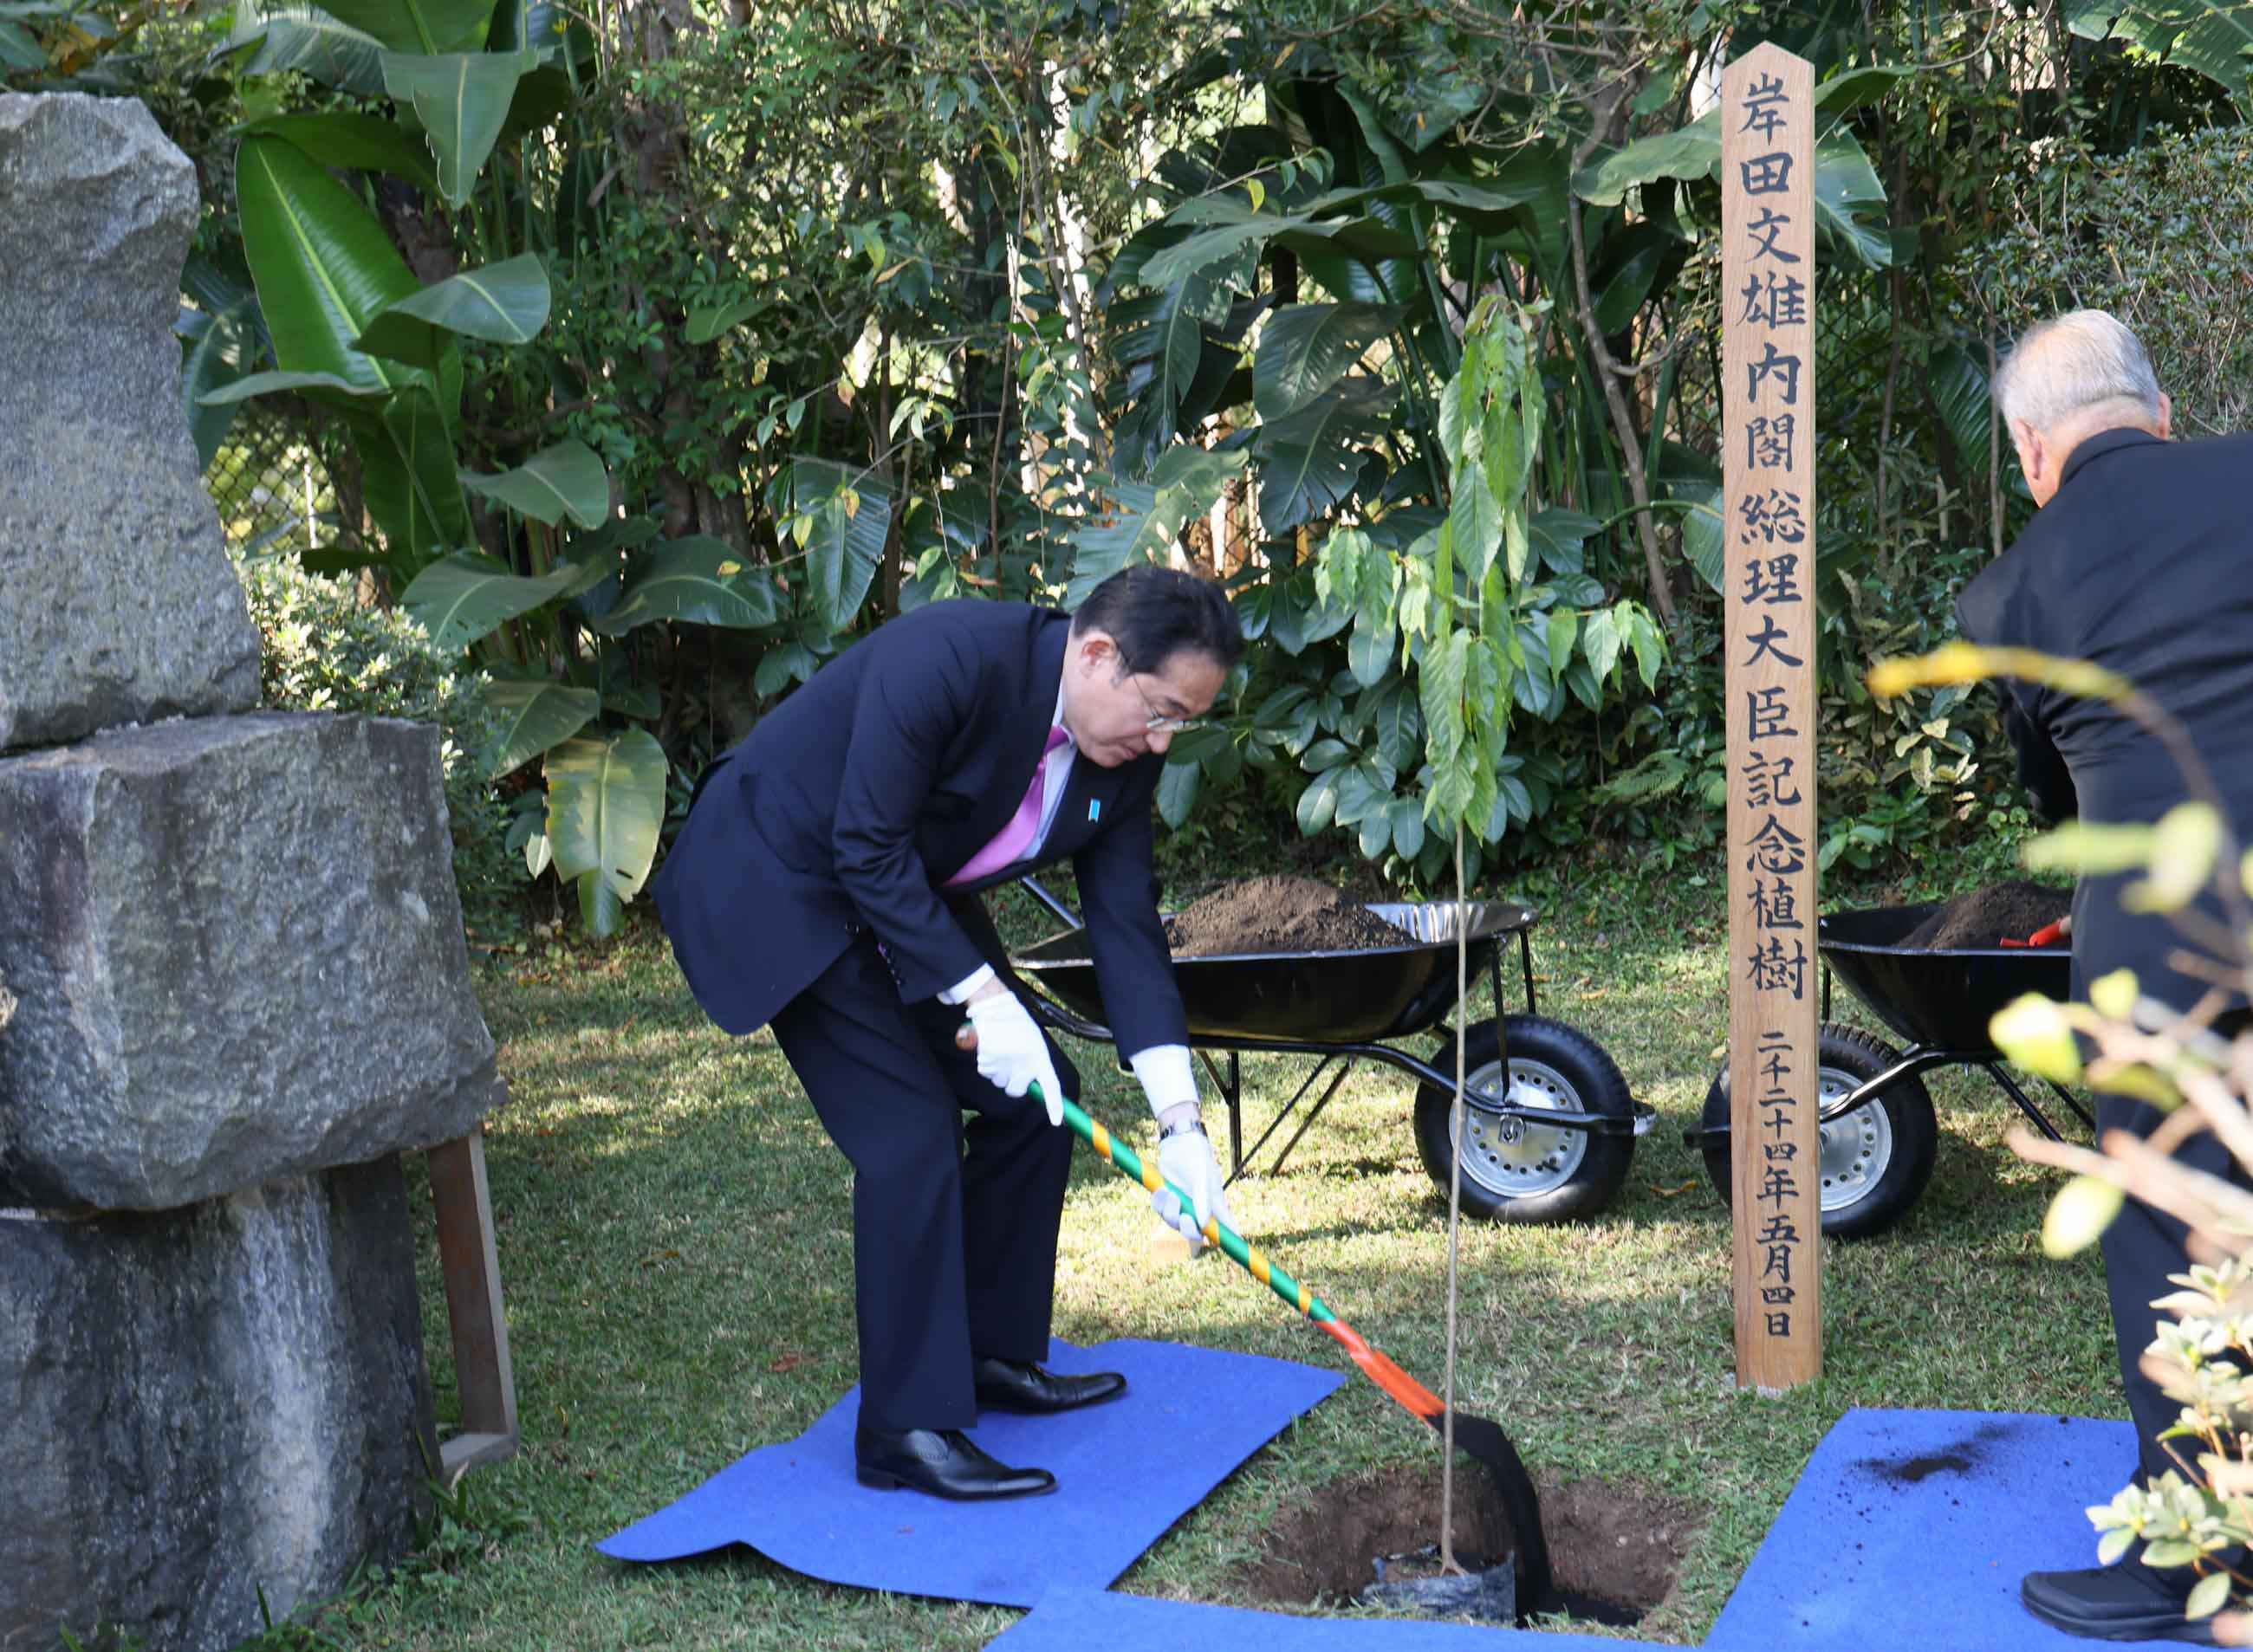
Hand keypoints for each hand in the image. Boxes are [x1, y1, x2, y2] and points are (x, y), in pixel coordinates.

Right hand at [959, 992, 1064, 1125]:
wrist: (996, 1005)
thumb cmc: (1017, 1024)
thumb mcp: (1033, 1041)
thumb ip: (1034, 1064)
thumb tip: (1028, 1086)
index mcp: (1041, 1056)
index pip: (1051, 1086)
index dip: (1055, 1105)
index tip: (1056, 1121)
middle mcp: (1025, 1061)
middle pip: (1015, 1090)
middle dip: (1012, 1083)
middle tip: (1011, 1063)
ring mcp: (1006, 1061)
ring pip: (998, 1082)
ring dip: (998, 1071)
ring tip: (1001, 1049)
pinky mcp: (988, 1058)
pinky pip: (986, 1072)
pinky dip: (986, 1064)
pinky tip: (991, 1048)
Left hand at [1152, 1124, 1231, 1254]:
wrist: (1179, 1141)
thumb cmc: (1198, 1157)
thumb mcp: (1203, 1177)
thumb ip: (1203, 1200)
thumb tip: (1203, 1224)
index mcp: (1215, 1205)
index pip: (1225, 1228)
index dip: (1228, 1242)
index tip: (1234, 1252)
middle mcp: (1198, 1208)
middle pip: (1194, 1234)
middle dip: (1187, 1229)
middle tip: (1184, 1217)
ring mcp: (1182, 1204)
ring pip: (1173, 1222)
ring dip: (1170, 1212)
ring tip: (1170, 1193)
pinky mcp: (1167, 1198)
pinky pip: (1160, 1210)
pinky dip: (1160, 1202)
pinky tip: (1162, 1189)